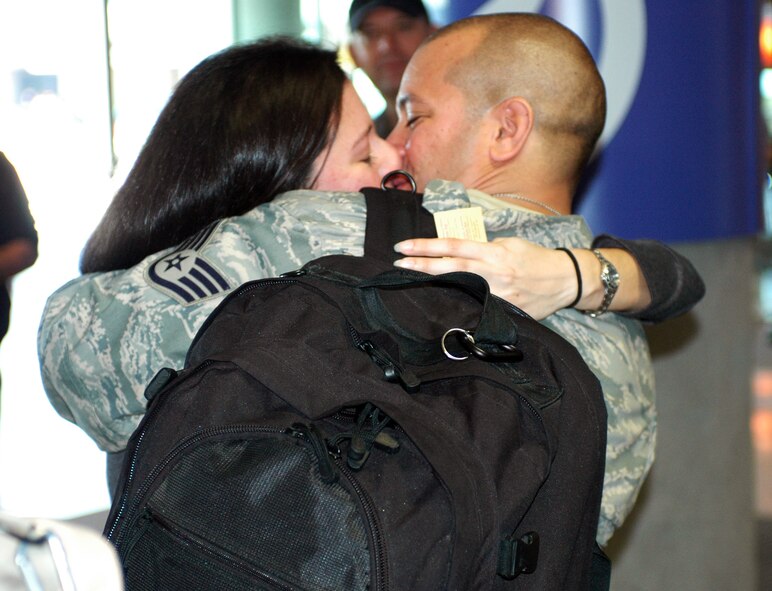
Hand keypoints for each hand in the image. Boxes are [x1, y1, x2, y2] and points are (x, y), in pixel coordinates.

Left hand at [393, 237, 577, 319]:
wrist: (566, 280)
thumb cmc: (536, 258)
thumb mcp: (510, 245)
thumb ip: (484, 248)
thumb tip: (458, 252)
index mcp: (494, 253)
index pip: (454, 246)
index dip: (427, 246)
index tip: (404, 246)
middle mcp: (494, 273)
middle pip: (451, 268)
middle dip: (422, 266)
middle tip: (398, 265)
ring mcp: (499, 294)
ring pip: (460, 289)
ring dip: (434, 285)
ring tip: (409, 280)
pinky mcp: (504, 310)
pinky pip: (477, 307)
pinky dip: (458, 305)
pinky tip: (439, 305)